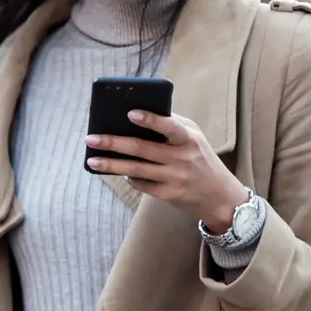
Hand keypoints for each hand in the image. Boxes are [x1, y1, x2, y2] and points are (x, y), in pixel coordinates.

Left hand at [86, 110, 249, 230]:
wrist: (220, 196)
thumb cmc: (202, 159)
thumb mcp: (195, 137)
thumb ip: (173, 124)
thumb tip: (139, 114)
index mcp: (188, 140)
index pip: (169, 126)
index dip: (150, 120)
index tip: (129, 113)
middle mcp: (181, 159)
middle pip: (142, 149)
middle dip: (113, 143)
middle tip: (91, 138)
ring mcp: (174, 178)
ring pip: (136, 170)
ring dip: (111, 164)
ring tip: (92, 160)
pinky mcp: (169, 195)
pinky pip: (142, 185)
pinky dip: (129, 178)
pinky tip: (120, 172)